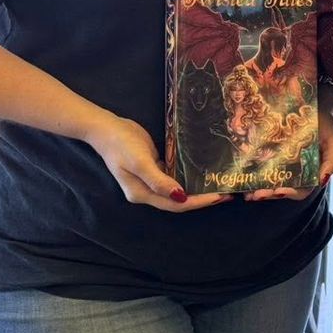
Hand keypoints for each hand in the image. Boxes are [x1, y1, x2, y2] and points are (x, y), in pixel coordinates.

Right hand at [85, 112, 226, 210]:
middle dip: (202, 199)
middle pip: (178, 201)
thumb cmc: (121, 144)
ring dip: (197, 190)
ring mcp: (150, 181)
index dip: (198, 202)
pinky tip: (203, 174)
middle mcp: (147, 192)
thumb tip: (180, 197)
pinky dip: (188, 178)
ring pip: (178, 190)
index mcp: (142, 194)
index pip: (175, 204)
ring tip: (219, 186)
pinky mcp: (154, 169)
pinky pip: (174, 178)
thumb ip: (158, 180)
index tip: (219, 197)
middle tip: (226, 194)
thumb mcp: (140, 162)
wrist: (106, 128)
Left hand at [245, 109, 332, 201]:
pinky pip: (261, 167)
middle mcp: (296, 171)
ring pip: (270, 182)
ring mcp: (282, 163)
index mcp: (311, 172)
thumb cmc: (325, 124)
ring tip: (248, 194)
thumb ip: (331, 161)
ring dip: (259, 191)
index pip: (302, 189)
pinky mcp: (271, 153)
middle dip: (270, 194)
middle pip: (283, 189)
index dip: (291, 193)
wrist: (314, 103)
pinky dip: (252, 176)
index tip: (280, 191)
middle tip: (257, 194)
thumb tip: (322, 180)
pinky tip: (244, 179)